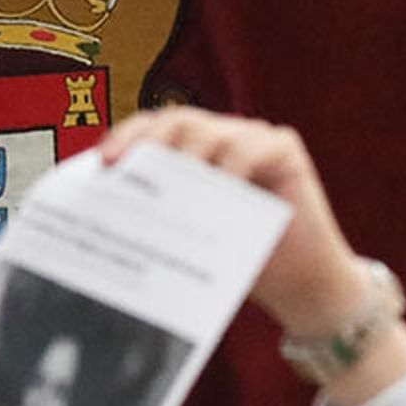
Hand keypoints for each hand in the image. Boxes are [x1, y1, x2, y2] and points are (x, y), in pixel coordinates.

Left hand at [100, 108, 366, 336]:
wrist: (299, 285)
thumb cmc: (245, 261)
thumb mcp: (193, 234)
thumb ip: (163, 210)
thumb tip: (110, 202)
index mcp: (196, 153)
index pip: (155, 130)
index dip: (128, 138)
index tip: (106, 164)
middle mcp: (224, 138)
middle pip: (177, 120)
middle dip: (149, 142)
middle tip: (130, 170)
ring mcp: (255, 139)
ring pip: (210, 131)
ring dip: (190, 161)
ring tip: (180, 194)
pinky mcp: (285, 149)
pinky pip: (250, 147)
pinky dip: (232, 168)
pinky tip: (225, 191)